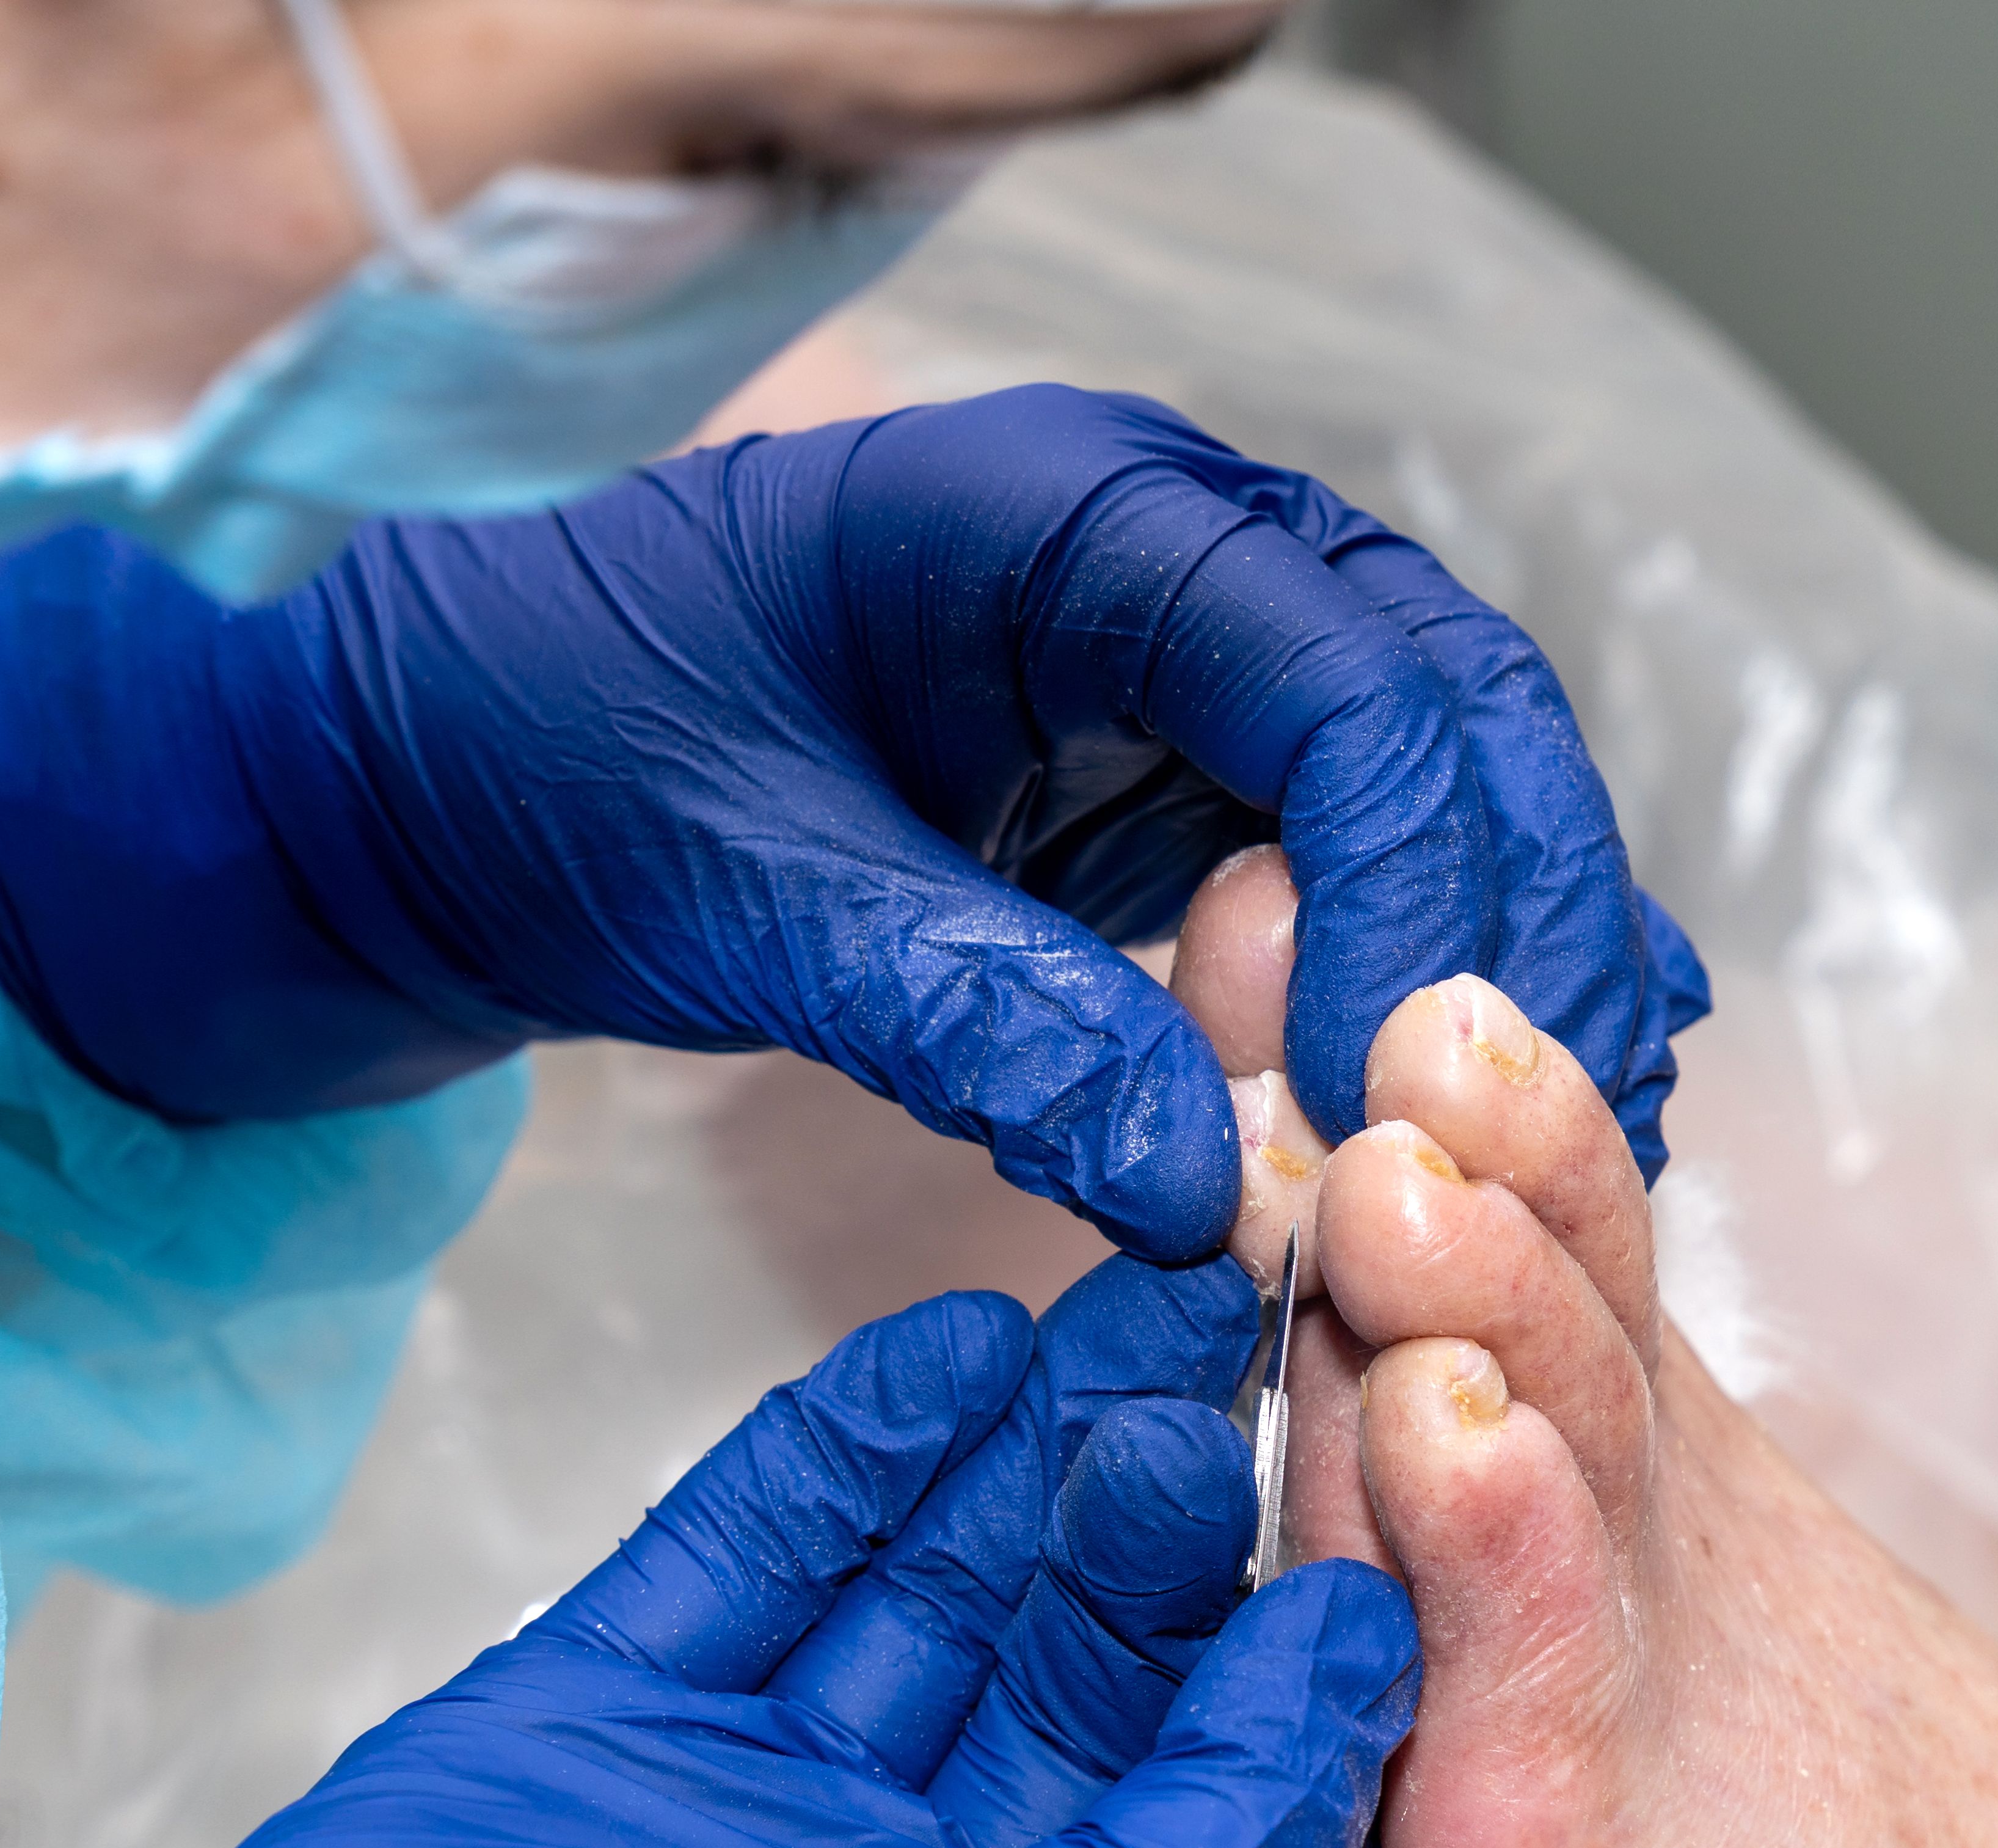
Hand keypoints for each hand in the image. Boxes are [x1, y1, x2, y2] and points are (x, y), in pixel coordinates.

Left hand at [0, 385, 1709, 1258]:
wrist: (440, 771)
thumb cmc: (545, 761)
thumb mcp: (734, 889)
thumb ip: (965, 1016)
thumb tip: (1200, 1187)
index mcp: (1065, 510)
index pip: (1339, 677)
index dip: (1403, 887)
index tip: (1388, 1099)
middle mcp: (1170, 559)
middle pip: (1448, 712)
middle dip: (1510, 923)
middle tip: (1538, 1143)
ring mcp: (1186, 670)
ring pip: (1438, 789)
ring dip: (1503, 961)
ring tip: (1557, 1154)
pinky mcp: (1172, 787)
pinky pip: (1356, 866)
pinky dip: (1432, 977)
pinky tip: (1507, 1107)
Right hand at [0, 1260, 1419, 1847]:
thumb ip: (1233, 1834)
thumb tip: (1367, 1655)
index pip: (1230, 1826)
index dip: (1301, 1662)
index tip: (1375, 1496)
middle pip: (1085, 1684)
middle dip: (1171, 1515)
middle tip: (1247, 1343)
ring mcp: (758, 1817)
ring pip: (936, 1596)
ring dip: (1041, 1452)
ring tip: (1145, 1297)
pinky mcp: (615, 1725)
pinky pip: (758, 1555)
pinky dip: (857, 1450)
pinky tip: (959, 1348)